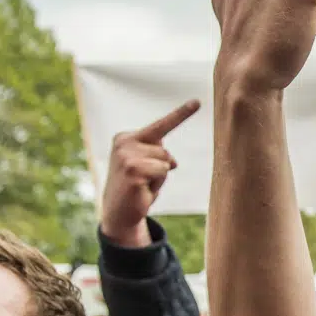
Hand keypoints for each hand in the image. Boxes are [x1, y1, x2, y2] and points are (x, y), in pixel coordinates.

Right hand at [99, 100, 200, 247]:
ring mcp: (126, 156)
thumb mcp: (148, 166)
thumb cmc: (136, 187)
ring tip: (142, 185)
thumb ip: (160, 155)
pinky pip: (162, 171)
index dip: (181, 114)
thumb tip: (171, 162)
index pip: (160, 126)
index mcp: (125, 138)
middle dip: (161, 167)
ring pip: (165, 161)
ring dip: (159, 177)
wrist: (118, 213)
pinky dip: (157, 184)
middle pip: (164, 149)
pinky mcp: (132, 170)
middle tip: (143, 180)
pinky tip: (141, 190)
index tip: (197, 102)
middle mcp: (123, 143)